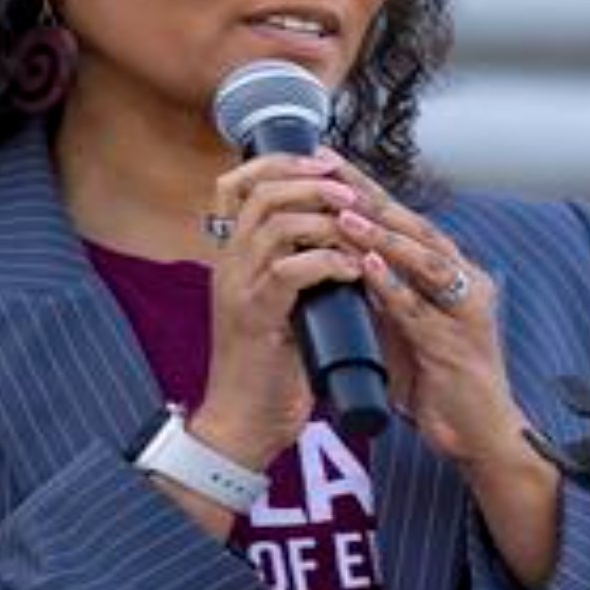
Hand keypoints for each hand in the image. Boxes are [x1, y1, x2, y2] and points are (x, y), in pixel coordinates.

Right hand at [192, 151, 360, 469]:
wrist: (243, 424)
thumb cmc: (269, 368)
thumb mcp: (281, 306)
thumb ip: (296, 270)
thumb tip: (338, 237)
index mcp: (234, 257)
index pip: (238, 185)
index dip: (281, 164)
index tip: (324, 165)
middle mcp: (229, 264)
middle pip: (262, 193)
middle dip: (314, 183)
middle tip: (351, 193)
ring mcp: (239, 289)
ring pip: (277, 225)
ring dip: (326, 219)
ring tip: (359, 227)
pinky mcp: (256, 318)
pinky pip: (290, 271)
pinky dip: (328, 262)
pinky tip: (353, 270)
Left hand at [322, 155, 530, 472]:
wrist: (477, 436)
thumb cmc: (439, 383)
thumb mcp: (401, 328)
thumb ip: (379, 295)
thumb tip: (337, 263)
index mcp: (449, 273)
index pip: (401, 220)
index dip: (363, 190)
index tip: (324, 163)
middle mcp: (464, 280)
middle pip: (413, 224)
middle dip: (368, 194)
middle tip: (330, 167)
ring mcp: (466, 308)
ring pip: (421, 258)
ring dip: (381, 232)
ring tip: (343, 211)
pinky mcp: (459, 340)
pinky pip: (421, 305)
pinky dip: (393, 283)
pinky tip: (366, 264)